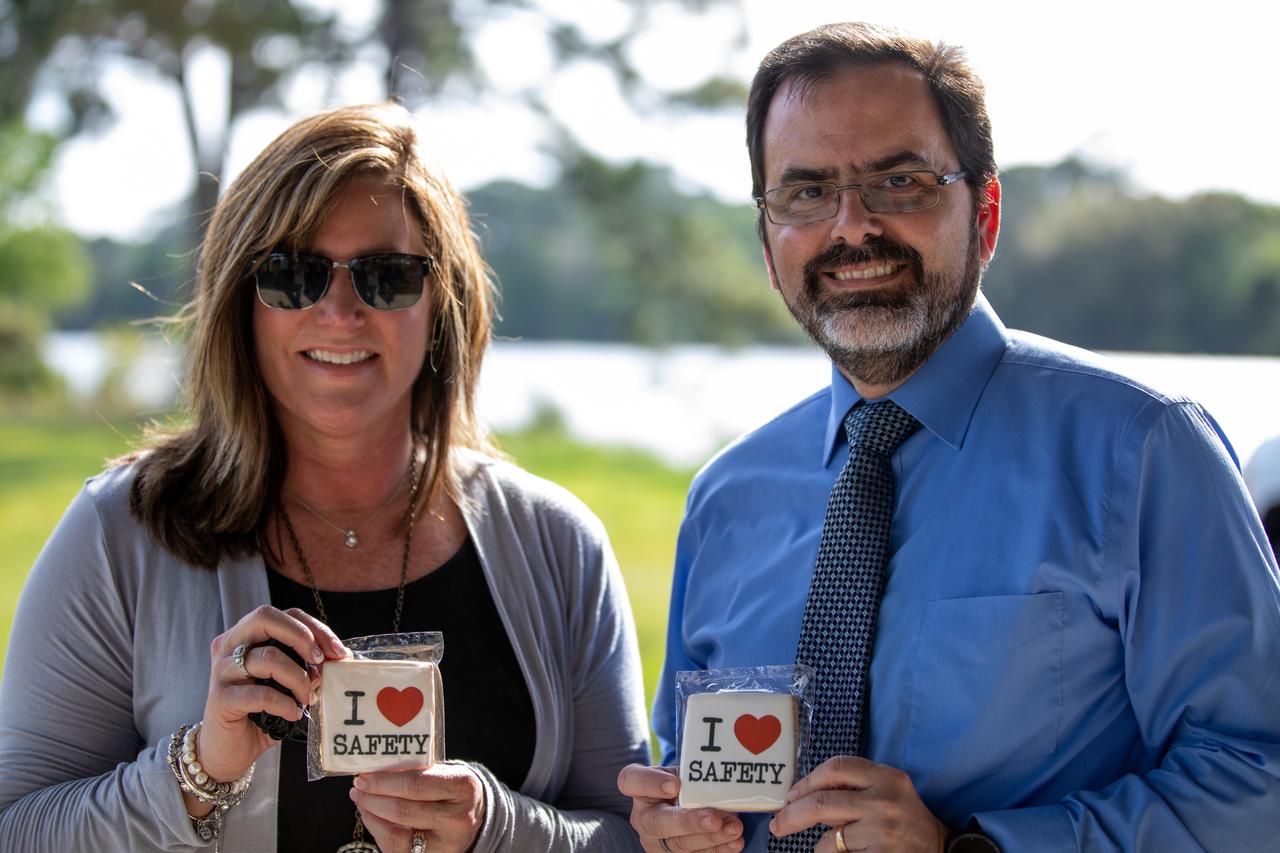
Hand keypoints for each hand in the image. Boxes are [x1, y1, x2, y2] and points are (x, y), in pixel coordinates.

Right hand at [198, 605, 346, 784]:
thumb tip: (340, 657)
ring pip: (268, 657)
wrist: (228, 750)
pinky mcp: (220, 698)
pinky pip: (260, 693)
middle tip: (319, 663)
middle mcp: (229, 645)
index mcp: (247, 634)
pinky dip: (284, 703)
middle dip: (302, 637)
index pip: (286, 615)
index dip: (315, 628)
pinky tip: (293, 713)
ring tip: (308, 697)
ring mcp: (222, 670)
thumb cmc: (261, 712)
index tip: (338, 652)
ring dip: (298, 678)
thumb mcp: (288, 684)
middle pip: (265, 617)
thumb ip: (309, 666)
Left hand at [352, 762, 485, 852]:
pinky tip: (373, 817)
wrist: (476, 817)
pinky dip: (379, 832)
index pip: (415, 785)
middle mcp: (457, 819)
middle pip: (403, 810)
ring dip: (372, 816)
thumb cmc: (453, 790)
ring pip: (396, 836)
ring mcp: (445, 844)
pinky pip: (395, 850)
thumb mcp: (445, 773)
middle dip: (373, 798)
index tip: (365, 775)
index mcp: (463, 788)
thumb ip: (417, 772)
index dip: (384, 781)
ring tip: (362, 801)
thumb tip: (376, 771)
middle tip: (358, 787)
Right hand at [617, 763, 743, 851]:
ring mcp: (656, 841)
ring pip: (680, 844)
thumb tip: (719, 778)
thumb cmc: (681, 786)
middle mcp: (642, 817)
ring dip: (710, 838)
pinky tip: (735, 842)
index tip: (675, 784)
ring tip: (734, 827)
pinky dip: (718, 849)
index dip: (651, 783)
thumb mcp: (679, 774)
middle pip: (658, 823)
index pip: (631, 781)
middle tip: (714, 819)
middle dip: (689, 822)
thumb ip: (689, 775)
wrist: (680, 807)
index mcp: (638, 789)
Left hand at [768, 756, 946, 852]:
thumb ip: (854, 786)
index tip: (791, 795)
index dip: (808, 780)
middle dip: (792, 815)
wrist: (939, 849)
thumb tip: (801, 794)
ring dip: (822, 843)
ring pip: (828, 838)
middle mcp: (885, 801)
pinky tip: (852, 852)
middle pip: (822, 803)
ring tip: (839, 843)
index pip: (837, 767)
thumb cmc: (904, 818)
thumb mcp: (887, 790)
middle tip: (777, 825)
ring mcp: (883, 831)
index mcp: (887, 777)